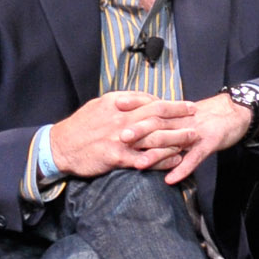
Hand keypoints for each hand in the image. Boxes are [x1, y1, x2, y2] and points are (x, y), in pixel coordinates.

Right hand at [46, 90, 196, 178]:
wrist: (60, 147)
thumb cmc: (81, 125)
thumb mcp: (101, 104)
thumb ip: (125, 100)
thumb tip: (147, 98)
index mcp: (118, 103)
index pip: (152, 102)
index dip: (173, 104)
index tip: (189, 106)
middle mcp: (121, 120)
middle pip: (158, 117)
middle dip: (181, 119)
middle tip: (198, 120)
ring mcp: (119, 139)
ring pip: (155, 137)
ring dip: (176, 138)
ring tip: (193, 139)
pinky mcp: (116, 157)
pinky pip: (145, 159)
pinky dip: (162, 160)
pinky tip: (176, 160)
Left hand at [127, 92, 256, 186]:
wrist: (236, 113)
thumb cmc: (205, 116)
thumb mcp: (182, 113)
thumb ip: (162, 116)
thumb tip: (136, 118)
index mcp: (174, 112)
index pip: (151, 107)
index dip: (134, 107)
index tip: (113, 108)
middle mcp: (182, 121)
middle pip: (159, 124)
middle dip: (139, 131)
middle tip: (119, 137)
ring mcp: (196, 132)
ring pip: (174, 143)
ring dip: (156, 154)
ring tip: (139, 165)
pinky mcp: (209, 144)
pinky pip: (194, 159)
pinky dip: (182, 169)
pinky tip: (170, 180)